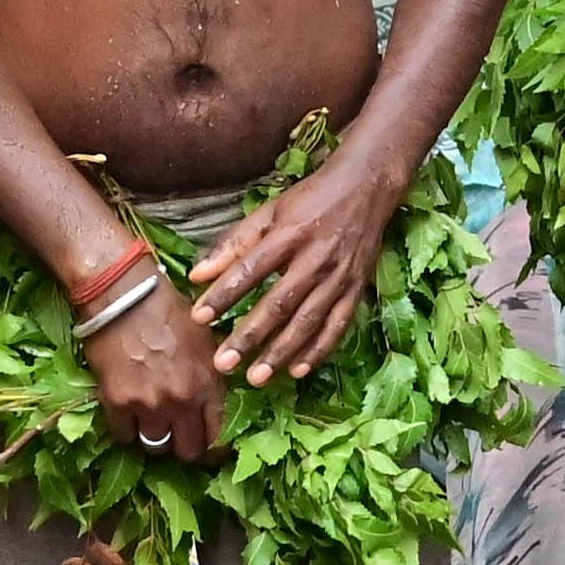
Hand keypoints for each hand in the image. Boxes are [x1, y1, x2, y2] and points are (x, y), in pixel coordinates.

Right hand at [82, 274, 224, 460]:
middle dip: (184, 447)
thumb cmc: (168, 310)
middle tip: (177, 437)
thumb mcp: (206, 341)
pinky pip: (124, 436)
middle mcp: (183, 400)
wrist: (124, 294)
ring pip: (155, 447)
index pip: (218, 438)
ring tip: (151, 423)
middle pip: (188, 451)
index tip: (206, 448)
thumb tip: (215, 403)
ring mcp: (149, 404)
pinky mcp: (117, 402)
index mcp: (209, 384)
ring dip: (155, 438)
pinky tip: (128, 414)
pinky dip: (126, 430)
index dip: (213, 449)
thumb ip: (211, 376)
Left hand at [188, 159, 404, 384]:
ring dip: (281, 352)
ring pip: (307, 321)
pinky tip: (299, 371)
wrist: (367, 187)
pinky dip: (320, 350)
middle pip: (278, 303)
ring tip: (257, 377)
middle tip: (223, 363)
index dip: (223, 294)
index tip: (199, 317)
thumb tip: (196, 274)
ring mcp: (339, 277)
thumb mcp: (270, 212)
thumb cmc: (311, 199)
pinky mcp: (356, 289)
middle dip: (250, 336)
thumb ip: (233, 243)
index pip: (249, 269)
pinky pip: (338, 326)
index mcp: (289, 234)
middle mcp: (315, 259)